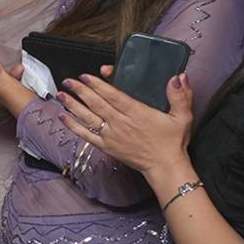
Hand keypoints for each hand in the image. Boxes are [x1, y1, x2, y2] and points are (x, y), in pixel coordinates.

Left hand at [59, 70, 193, 179]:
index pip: (114, 96)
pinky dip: (73, 126)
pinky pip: (86, 135)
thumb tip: (178, 77)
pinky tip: (63, 117)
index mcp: (137, 113)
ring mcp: (111, 136)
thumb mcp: (183, 117)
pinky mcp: (106, 147)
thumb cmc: (172, 142)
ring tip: (61, 95)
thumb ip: (180, 96)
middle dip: (80, 91)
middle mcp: (121, 123)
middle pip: (97, 104)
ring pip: (88, 117)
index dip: (98, 85)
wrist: (164, 166)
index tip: (86, 76)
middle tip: (68, 81)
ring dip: (73, 106)